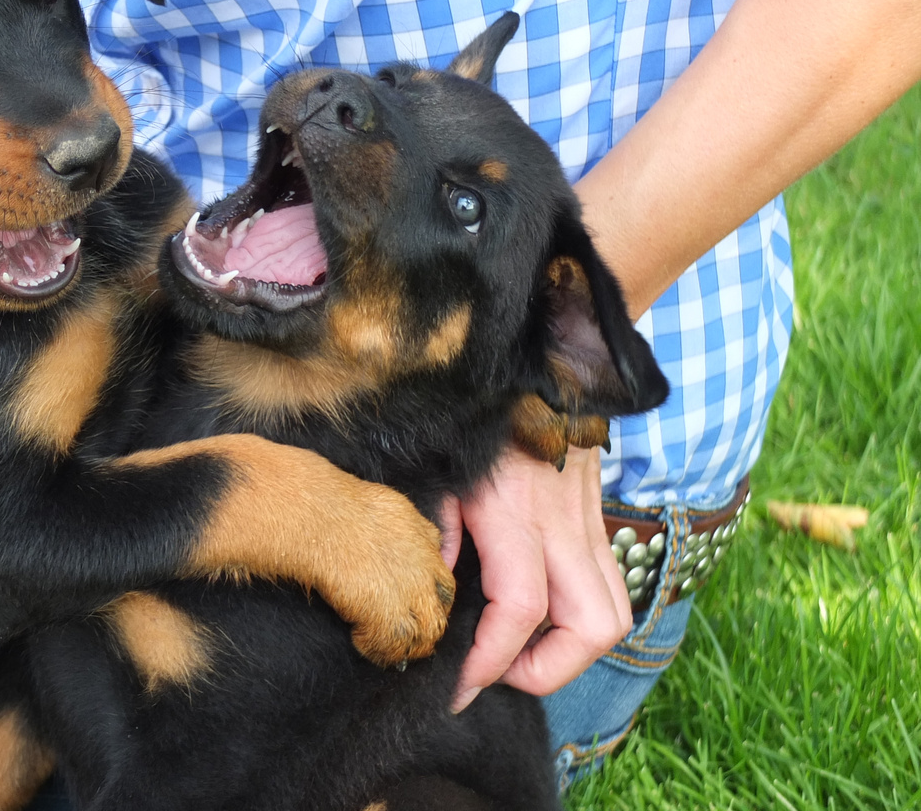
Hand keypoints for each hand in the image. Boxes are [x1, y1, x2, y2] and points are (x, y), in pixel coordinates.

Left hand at [438, 444, 630, 712]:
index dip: (491, 660)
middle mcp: (563, 526)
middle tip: (501, 670)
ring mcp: (589, 524)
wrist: (540, 367)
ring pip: (614, 615)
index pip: (521, 610)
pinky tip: (541, 614)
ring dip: (574, 650)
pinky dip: (582, 617)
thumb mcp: (441, 468)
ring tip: (523, 649)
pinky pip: (610, 587)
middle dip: (548, 670)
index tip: (460, 684)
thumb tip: (437, 588)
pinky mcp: (599, 521)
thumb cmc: (479, 420)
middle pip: (590, 629)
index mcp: (516, 514)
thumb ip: (436, 526)